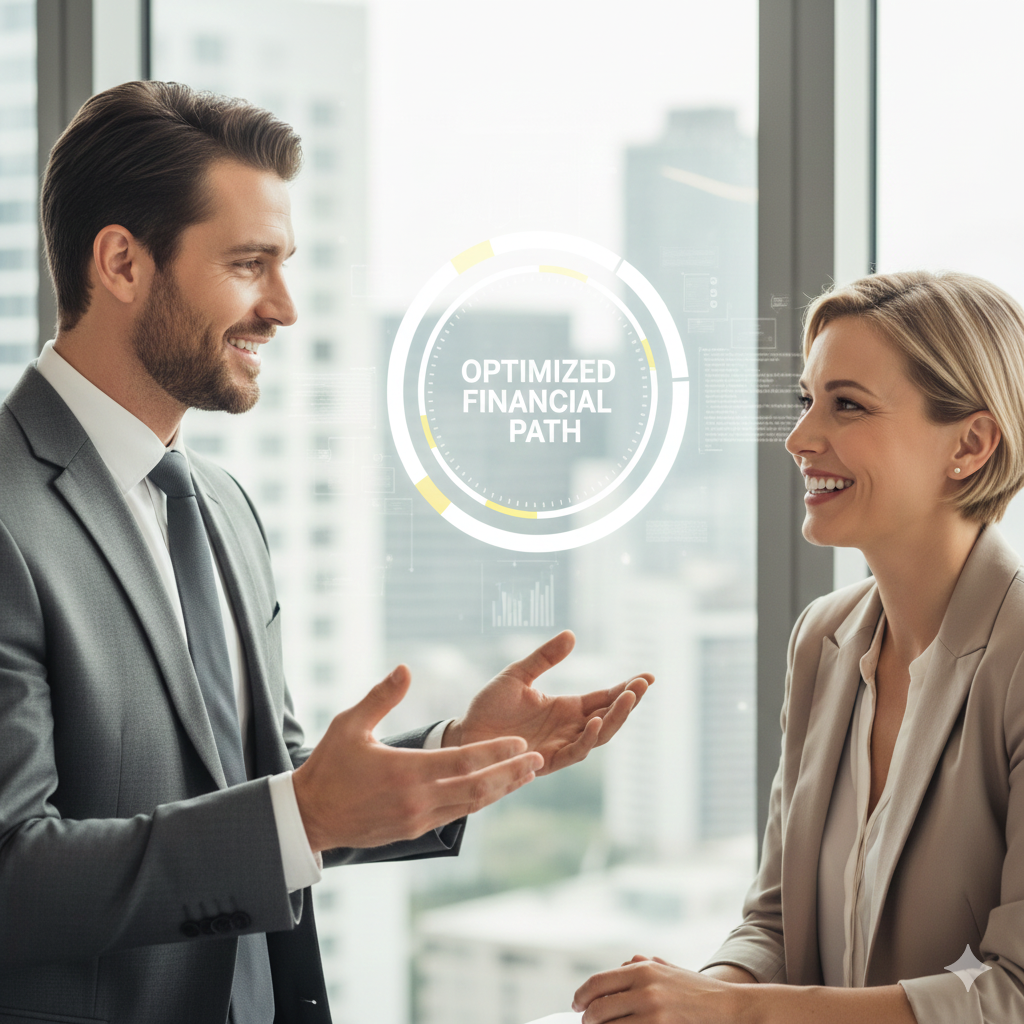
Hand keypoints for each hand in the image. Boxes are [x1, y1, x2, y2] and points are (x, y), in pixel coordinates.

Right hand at [292, 665, 543, 852]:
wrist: (310, 817)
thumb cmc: (329, 766)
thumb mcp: (349, 725)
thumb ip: (381, 697)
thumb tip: (406, 668)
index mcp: (405, 772)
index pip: (463, 762)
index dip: (495, 752)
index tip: (521, 742)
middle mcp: (417, 799)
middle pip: (477, 788)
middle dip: (510, 773)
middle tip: (538, 760)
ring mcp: (418, 819)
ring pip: (471, 805)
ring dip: (500, 789)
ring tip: (526, 774)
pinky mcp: (414, 829)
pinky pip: (456, 814)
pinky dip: (479, 801)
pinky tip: (493, 789)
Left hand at [443, 630, 652, 774]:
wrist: (464, 736)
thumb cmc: (489, 707)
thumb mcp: (517, 675)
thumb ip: (544, 658)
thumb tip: (572, 635)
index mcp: (566, 707)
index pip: (604, 697)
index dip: (626, 689)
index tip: (648, 677)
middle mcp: (568, 728)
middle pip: (609, 717)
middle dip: (627, 702)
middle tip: (643, 685)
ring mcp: (560, 745)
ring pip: (598, 736)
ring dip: (614, 719)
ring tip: (625, 699)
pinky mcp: (546, 761)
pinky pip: (573, 752)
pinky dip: (587, 738)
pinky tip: (594, 722)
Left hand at [572, 956, 746, 1022]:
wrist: (730, 1007)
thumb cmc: (696, 989)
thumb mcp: (666, 968)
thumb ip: (640, 966)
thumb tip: (617, 968)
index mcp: (643, 969)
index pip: (598, 983)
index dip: (581, 996)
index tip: (576, 1005)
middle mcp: (645, 988)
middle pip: (599, 1009)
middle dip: (588, 1019)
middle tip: (587, 1023)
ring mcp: (653, 1013)